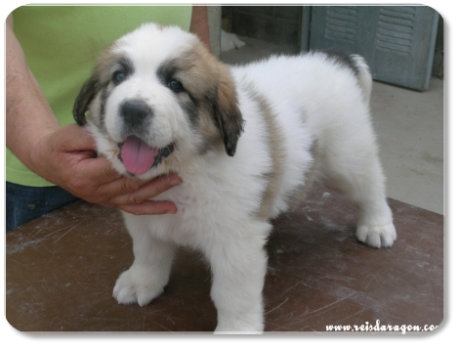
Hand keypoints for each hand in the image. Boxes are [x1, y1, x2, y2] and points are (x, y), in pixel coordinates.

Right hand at [31, 124, 181, 214]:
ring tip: (177, 180)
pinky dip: (152, 208)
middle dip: (153, 176)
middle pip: (130, 184)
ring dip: (158, 190)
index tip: (156, 151)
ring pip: (135, 198)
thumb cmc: (60, 146)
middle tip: (174, 166)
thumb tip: (119, 136)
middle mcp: (96, 192)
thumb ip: (94, 137)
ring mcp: (103, 200)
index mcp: (85, 175)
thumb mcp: (71, 136)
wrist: (48, 161)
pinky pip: (133, 207)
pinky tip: (171, 208)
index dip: (136, 161)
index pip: (116, 169)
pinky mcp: (109, 201)